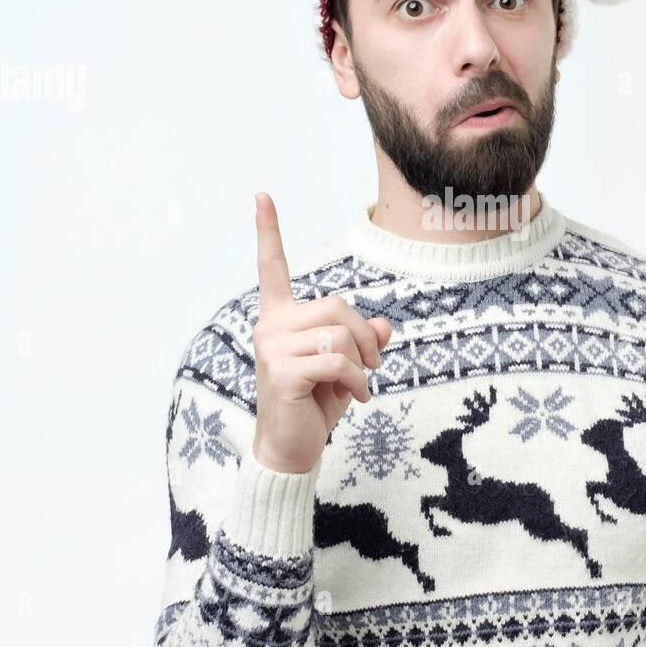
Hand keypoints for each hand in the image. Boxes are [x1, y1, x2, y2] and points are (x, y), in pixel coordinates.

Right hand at [250, 192, 391, 472]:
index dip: (268, 231)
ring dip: (362, 363)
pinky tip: (356, 398)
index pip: (272, 268)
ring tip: (357, 385)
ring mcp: (271, 348)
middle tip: (372, 366)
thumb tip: (384, 326)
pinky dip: (358, 380)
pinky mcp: (281, 371)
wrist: (292, 450)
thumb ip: (363, 341)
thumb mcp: (347, 367)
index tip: (261, 195)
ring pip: (339, 333)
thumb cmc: (315, 405)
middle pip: (335, 305)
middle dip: (364, 335)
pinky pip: (338, 361)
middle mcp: (269, 327)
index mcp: (279, 319)